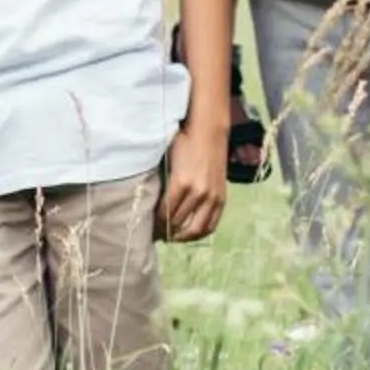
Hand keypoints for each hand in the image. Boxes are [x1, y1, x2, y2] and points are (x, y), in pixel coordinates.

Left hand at [160, 121, 226, 242]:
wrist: (210, 132)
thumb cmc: (184, 142)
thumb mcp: (167, 160)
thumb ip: (162, 183)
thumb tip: (149, 205)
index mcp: (181, 182)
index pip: (165, 213)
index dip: (155, 223)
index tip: (148, 228)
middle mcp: (198, 192)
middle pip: (178, 223)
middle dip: (165, 231)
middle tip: (156, 234)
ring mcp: (212, 197)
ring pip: (196, 229)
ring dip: (182, 237)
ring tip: (171, 237)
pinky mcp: (222, 198)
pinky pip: (211, 225)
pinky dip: (200, 234)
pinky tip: (189, 234)